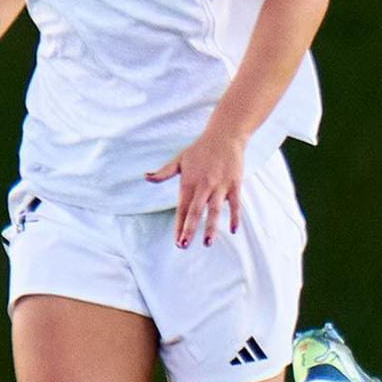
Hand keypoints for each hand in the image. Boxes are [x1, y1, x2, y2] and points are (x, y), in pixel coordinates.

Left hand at [147, 128, 244, 247]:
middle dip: (189, 229)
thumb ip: (163, 172)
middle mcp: (204, 186)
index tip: (176, 241)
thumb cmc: (200, 149)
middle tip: (183, 245)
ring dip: (211, 227)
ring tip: (207, 243)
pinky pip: (236, 204)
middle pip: (195, 211)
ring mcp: (220, 186)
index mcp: (189, 182)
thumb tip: (145, 177)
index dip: (178, 225)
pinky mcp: (234, 184)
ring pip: (215, 210)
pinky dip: (235, 216)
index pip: (182, 208)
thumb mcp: (179, 159)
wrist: (224, 136)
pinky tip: (233, 230)